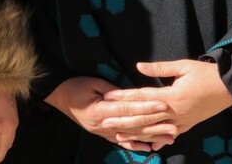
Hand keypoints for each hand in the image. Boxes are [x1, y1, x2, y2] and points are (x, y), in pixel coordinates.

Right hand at [44, 77, 172, 151]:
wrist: (58, 96)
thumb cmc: (75, 86)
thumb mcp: (93, 82)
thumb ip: (112, 91)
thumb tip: (130, 95)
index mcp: (100, 110)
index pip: (128, 109)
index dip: (146, 107)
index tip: (162, 105)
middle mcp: (103, 124)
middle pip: (133, 126)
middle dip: (155, 126)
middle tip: (173, 126)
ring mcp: (102, 132)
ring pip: (131, 136)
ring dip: (151, 137)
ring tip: (169, 137)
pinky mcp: (102, 134)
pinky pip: (121, 142)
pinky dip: (136, 145)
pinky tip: (150, 148)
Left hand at [102, 60, 231, 142]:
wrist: (230, 88)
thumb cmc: (206, 74)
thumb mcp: (183, 66)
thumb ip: (160, 68)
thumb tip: (138, 66)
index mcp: (172, 96)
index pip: (142, 97)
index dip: (124, 97)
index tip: (108, 97)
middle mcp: (175, 112)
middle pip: (145, 117)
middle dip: (124, 120)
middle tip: (105, 121)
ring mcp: (182, 121)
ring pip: (155, 130)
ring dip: (137, 134)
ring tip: (120, 136)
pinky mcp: (189, 125)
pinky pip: (171, 134)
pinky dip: (160, 140)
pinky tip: (150, 147)